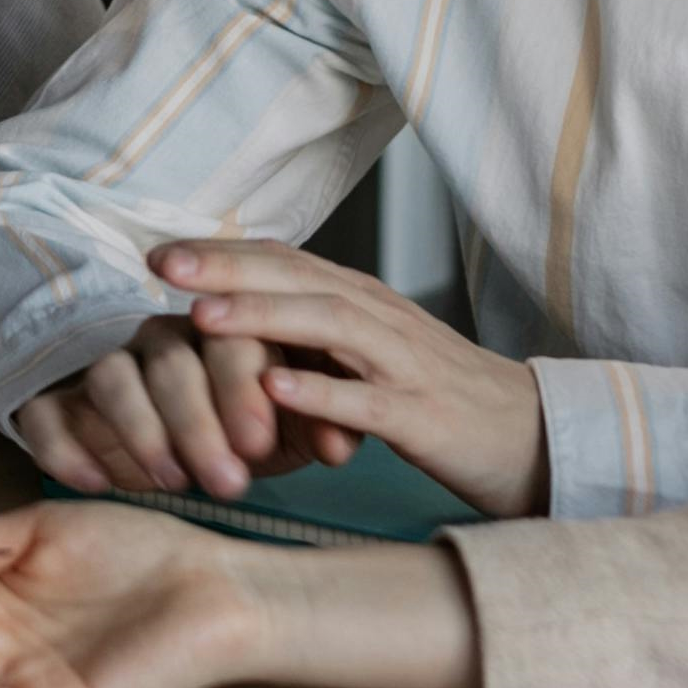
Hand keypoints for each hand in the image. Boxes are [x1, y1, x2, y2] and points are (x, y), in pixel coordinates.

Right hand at [5, 313, 329, 499]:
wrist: (188, 442)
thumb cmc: (250, 429)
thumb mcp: (293, 431)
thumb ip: (322, 428)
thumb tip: (340, 442)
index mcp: (223, 332)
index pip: (230, 340)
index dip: (242, 390)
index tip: (260, 444)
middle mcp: (162, 339)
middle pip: (171, 363)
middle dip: (199, 424)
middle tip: (228, 483)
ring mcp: (109, 366)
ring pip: (112, 379)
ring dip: (142, 432)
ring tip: (173, 483)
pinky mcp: (60, 400)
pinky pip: (46, 412)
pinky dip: (64, 446)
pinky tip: (96, 483)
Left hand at [167, 239, 547, 516]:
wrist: (530, 436)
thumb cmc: (437, 397)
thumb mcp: (368, 353)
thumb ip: (313, 331)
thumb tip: (234, 313)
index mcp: (362, 302)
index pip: (284, 261)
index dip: (221, 254)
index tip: (157, 252)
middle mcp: (381, 319)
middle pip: (298, 279)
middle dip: (226, 269)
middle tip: (161, 265)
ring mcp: (403, 364)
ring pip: (329, 326)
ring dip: (263, 318)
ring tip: (202, 317)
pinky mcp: (423, 415)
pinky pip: (368, 400)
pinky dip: (320, 392)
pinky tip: (275, 389)